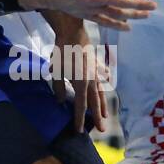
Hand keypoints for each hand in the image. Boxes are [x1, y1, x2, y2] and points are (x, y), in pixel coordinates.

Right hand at [18, 0, 153, 28]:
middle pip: (122, 2)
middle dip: (140, 4)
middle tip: (154, 5)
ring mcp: (92, 9)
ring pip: (116, 15)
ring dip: (133, 16)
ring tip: (146, 15)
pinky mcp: (88, 16)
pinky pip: (105, 22)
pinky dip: (118, 26)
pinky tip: (129, 27)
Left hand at [49, 17, 109, 132]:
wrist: (73, 33)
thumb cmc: (62, 53)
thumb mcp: (57, 72)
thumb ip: (59, 89)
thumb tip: (61, 102)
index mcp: (81, 84)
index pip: (81, 107)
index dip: (79, 119)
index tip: (79, 131)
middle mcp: (92, 81)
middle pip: (95, 103)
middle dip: (98, 117)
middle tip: (102, 130)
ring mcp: (96, 73)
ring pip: (101, 92)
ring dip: (103, 105)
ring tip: (105, 115)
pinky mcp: (96, 65)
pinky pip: (101, 77)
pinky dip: (104, 83)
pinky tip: (106, 82)